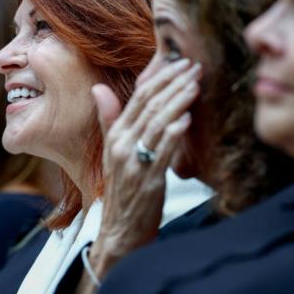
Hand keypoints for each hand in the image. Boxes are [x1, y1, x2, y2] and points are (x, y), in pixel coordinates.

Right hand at [89, 58, 201, 276]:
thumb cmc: (122, 188)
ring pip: (157, 124)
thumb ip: (109, 118)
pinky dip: (173, 134)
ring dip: (178, 102)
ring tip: (195, 85)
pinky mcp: (148, 180)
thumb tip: (99, 88)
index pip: (138, 97)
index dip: (160, 77)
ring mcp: (134, 162)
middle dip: (174, 83)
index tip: (180, 63)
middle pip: (150, 105)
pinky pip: (161, 153)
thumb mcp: (112, 151)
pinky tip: (186, 120)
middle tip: (194, 67)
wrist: (120, 230)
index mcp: (116, 135)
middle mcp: (122, 145)